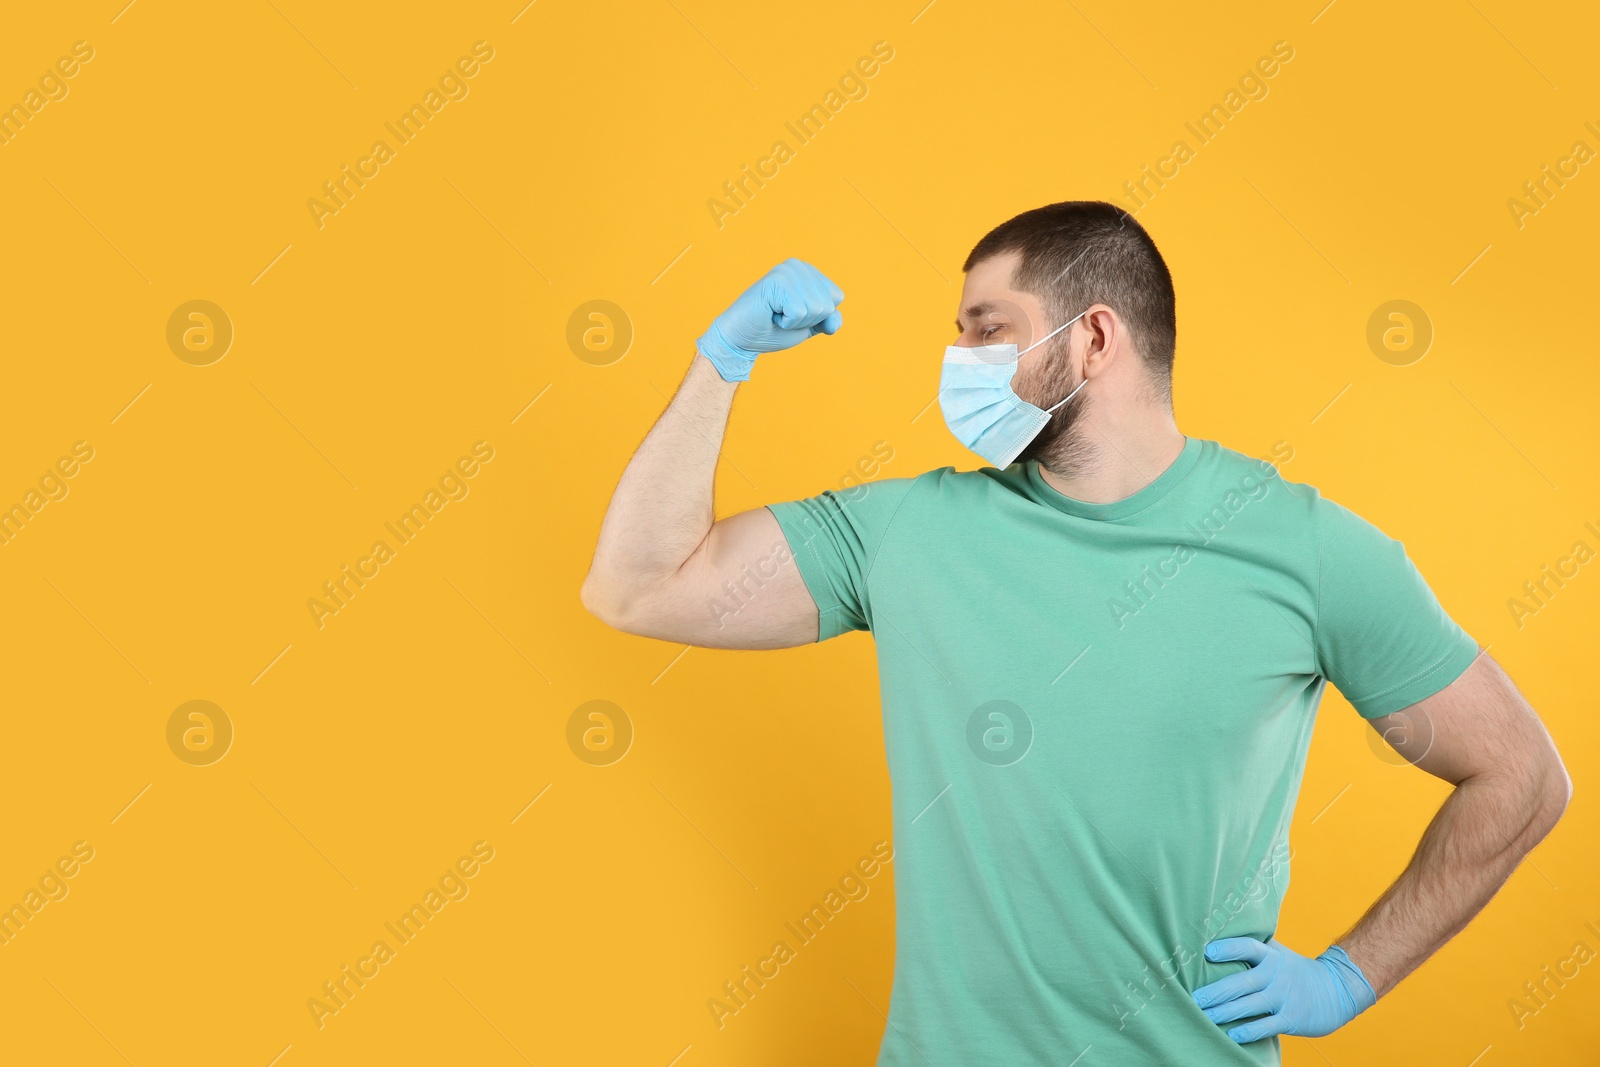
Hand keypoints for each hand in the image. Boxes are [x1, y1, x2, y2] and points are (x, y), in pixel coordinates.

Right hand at [696, 259, 843, 381]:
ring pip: (816, 309)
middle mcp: (798, 265)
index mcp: (808, 271)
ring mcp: (787, 271)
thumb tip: (835, 322)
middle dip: (807, 320)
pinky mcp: (777, 280)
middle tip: (782, 316)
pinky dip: (786, 323)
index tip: (793, 314)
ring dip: (796, 322)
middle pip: (828, 304)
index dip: (818, 317)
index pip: (836, 297)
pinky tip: (770, 314)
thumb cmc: (772, 331)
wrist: (741, 339)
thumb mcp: (808, 326)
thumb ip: (828, 320)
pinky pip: (799, 312)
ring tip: (775, 314)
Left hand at [1192, 938, 1376, 1043]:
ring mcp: (1283, 998)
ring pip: (1249, 1005)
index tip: (1208, 952)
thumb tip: (1217, 935)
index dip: (1229, 948)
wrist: (1337, 990)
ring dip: (1225, 1012)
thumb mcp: (1278, 953)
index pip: (1249, 947)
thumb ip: (1253, 947)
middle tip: (1194, 997)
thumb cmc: (1294, 970)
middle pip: (1242, 982)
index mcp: (1271, 956)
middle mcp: (1276, 975)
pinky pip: (1266, 1026)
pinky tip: (1231, 1034)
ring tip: (1203, 1016)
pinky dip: (1248, 1031)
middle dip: (1216, 991)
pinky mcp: (1291, 1019)